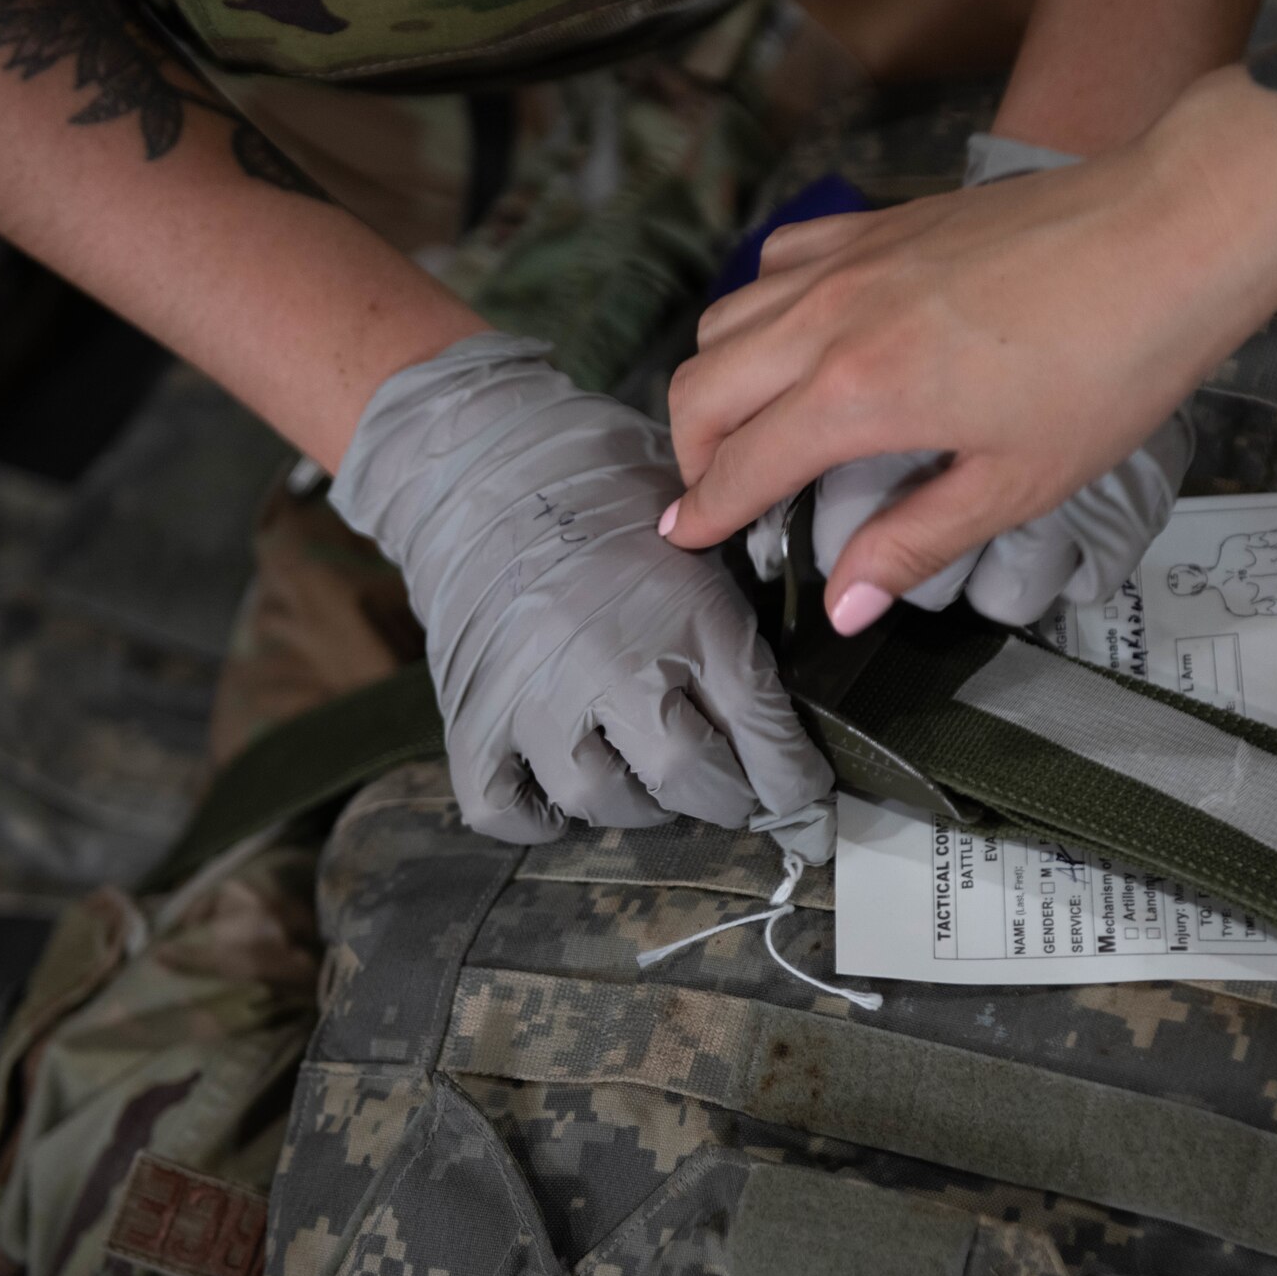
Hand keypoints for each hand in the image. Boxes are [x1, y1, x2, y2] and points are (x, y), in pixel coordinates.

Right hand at [331, 333, 832, 851]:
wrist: (485, 458)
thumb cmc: (608, 491)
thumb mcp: (702, 535)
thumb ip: (742, 612)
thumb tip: (790, 697)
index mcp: (689, 615)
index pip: (762, 731)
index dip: (792, 779)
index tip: (802, 795)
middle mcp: (616, 664)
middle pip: (691, 780)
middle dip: (728, 799)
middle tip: (735, 795)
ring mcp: (537, 695)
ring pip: (606, 800)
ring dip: (642, 806)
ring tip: (654, 784)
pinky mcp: (474, 713)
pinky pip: (507, 807)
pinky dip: (541, 817)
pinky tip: (568, 791)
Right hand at [738, 138, 1194, 629]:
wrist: (1167, 233)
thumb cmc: (1111, 364)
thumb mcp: (1015, 481)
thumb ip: (914, 543)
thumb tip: (845, 604)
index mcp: (856, 394)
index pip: (743, 465)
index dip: (706, 512)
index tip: (684, 538)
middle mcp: (829, 318)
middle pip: (704, 386)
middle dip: (691, 452)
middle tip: (713, 494)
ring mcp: (849, 259)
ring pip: (727, 318)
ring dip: (717, 380)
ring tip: (749, 425)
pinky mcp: (879, 222)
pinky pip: (777, 261)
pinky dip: (760, 306)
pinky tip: (798, 335)